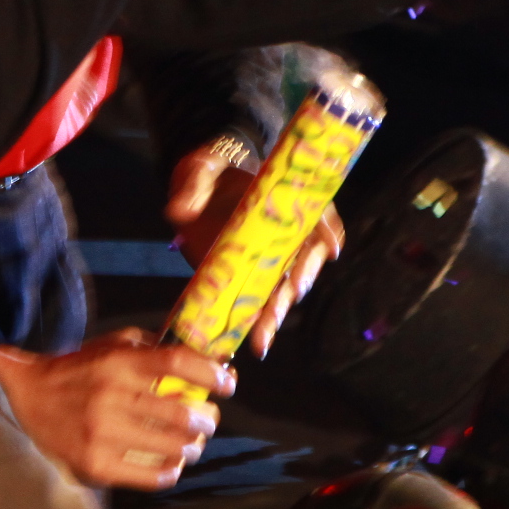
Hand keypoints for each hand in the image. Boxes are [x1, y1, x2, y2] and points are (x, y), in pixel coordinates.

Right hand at [0, 329, 231, 490]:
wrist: (26, 396)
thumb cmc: (77, 369)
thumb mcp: (110, 345)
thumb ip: (149, 348)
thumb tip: (199, 358)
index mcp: (118, 363)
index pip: (176, 363)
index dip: (210, 374)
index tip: (228, 383)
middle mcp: (111, 397)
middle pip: (180, 414)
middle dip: (206, 420)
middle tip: (209, 420)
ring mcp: (102, 434)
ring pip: (170, 447)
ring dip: (192, 447)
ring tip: (193, 444)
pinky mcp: (95, 463)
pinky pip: (149, 475)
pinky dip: (169, 471)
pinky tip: (172, 465)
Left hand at [164, 139, 341, 358]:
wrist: (201, 186)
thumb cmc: (213, 168)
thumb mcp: (203, 167)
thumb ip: (194, 185)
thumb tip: (179, 210)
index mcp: (285, 198)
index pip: (317, 212)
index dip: (326, 229)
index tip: (328, 247)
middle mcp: (286, 232)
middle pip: (305, 257)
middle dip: (298, 280)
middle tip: (287, 299)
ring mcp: (270, 257)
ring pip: (285, 285)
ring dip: (277, 309)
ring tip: (264, 334)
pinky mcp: (251, 275)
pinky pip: (262, 299)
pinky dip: (260, 321)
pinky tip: (255, 340)